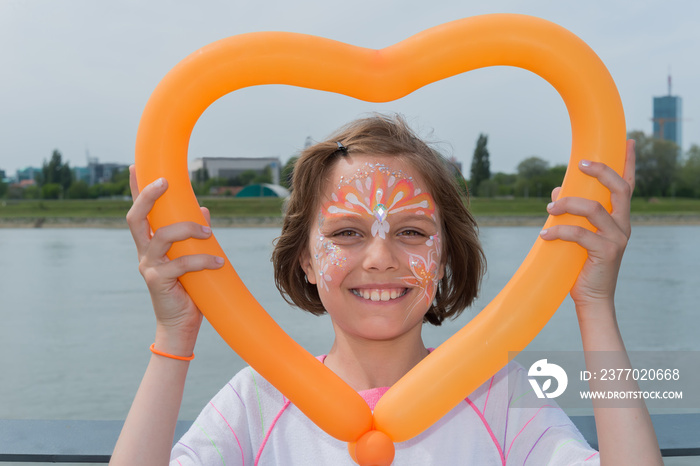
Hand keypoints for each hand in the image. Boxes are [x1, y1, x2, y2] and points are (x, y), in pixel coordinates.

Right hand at [126, 165, 223, 353]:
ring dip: (187, 229)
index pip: (139, 212)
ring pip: (162, 237)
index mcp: (150, 244)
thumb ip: (194, 234)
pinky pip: (180, 264)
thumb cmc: (189, 288)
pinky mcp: (158, 281)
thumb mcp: (192, 256)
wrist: (181, 324)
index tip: (135, 166)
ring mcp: (149, 266)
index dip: (136, 189)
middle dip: (148, 196)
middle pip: (136, 218)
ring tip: (208, 233)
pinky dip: (202, 260)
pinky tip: (218, 263)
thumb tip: (202, 210)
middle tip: (165, 182)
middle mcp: (144, 252)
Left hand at [539, 140, 634, 312]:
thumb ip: (572, 212)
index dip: (628, 163)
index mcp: (619, 218)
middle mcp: (623, 225)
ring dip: (567, 204)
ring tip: (549, 209)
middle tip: (579, 164)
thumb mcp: (578, 233)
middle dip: (600, 172)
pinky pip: (580, 234)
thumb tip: (557, 191)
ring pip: (594, 208)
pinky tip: (544, 235)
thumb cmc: (582, 263)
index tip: (627, 141)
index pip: (628, 185)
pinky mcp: (606, 252)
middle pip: (619, 189)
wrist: (591, 297)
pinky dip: (559, 231)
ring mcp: (617, 238)